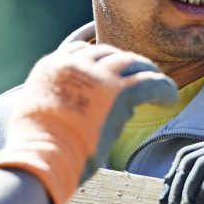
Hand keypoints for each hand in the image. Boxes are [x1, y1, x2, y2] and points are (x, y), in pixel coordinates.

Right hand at [0, 42, 177, 203]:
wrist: (42, 154)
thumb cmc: (35, 147)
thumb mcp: (34, 114)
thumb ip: (52, 103)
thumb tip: (66, 113)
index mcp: (52, 66)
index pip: (79, 50)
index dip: (97, 58)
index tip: (108, 67)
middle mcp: (76, 64)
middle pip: (108, 54)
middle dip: (124, 63)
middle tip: (137, 76)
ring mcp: (99, 75)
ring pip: (132, 63)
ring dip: (146, 72)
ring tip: (157, 85)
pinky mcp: (121, 91)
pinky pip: (151, 82)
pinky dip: (164, 89)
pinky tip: (169, 99)